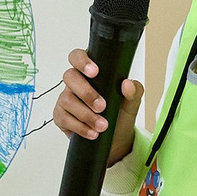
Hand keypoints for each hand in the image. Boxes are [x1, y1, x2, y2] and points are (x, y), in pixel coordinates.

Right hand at [51, 48, 142, 167]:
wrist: (115, 139)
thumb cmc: (119, 114)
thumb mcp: (132, 102)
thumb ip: (134, 91)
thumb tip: (127, 84)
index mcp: (90, 72)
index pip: (78, 56)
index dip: (82, 61)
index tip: (94, 72)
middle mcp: (75, 82)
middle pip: (69, 76)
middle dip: (86, 92)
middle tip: (102, 106)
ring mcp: (66, 98)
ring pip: (67, 99)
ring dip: (86, 114)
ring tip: (102, 125)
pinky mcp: (61, 116)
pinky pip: (64, 118)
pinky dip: (80, 127)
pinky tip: (92, 132)